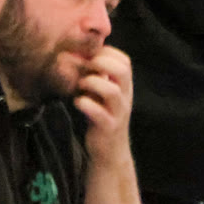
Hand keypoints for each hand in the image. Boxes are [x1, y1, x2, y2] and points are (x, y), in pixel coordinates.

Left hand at [75, 47, 133, 161]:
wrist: (110, 150)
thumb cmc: (102, 116)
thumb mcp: (103, 93)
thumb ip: (98, 75)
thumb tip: (79, 52)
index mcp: (125, 86)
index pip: (124, 60)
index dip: (106, 53)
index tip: (89, 59)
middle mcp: (126, 97)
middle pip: (122, 70)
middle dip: (100, 63)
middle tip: (85, 69)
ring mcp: (118, 112)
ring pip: (112, 91)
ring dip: (92, 83)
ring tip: (80, 86)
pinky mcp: (108, 127)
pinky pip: (99, 113)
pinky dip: (85, 104)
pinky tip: (77, 103)